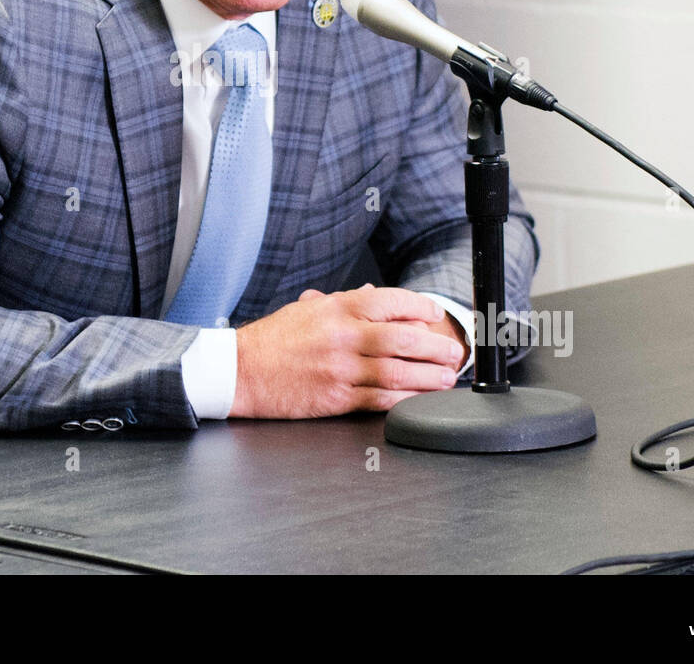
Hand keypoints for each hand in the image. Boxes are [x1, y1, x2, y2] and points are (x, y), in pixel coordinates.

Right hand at [230, 283, 467, 418]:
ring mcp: (340, 368)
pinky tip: (419, 399)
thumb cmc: (273, 339)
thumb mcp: (309, 310)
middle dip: (434, 346)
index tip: (434, 315)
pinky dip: (405, 399)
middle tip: (452, 352)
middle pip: (402, 338)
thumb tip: (376, 294)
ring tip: (445, 378)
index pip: (389, 300)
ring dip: (428, 376)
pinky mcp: (336, 397)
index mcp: (336, 308)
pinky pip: (379, 399)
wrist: (241, 370)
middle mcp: (342, 335)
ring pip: (397, 371)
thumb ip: (345, 303)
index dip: (419, 306)